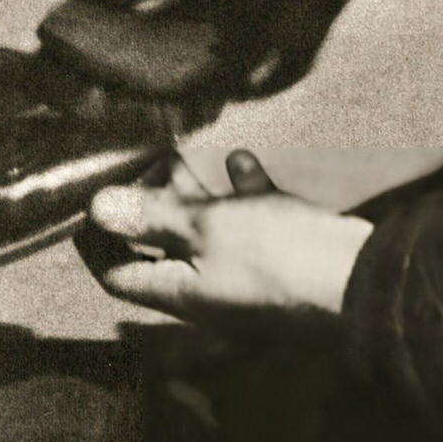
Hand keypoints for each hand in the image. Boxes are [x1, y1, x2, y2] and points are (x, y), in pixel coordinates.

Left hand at [85, 150, 373, 321]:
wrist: (359, 279)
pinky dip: (243, 193)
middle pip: (162, 246)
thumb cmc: (275, 257)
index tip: (83, 206)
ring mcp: (244, 273)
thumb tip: (96, 209)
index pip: (117, 274)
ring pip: (206, 229)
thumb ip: (150, 216)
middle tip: (139, 162)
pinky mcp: (280, 257)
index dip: (96, 243)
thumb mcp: (203, 227)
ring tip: (182, 151)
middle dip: (148, 203)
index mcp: (178, 290)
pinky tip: (243, 161)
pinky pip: (251, 222)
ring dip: (194, 192)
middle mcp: (206, 287)